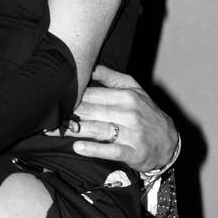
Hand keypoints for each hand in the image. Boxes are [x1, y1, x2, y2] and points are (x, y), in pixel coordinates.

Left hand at [52, 65, 178, 172]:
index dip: (72, 96)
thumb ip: (111, 77)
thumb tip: (90, 64)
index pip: (92, 94)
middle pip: (92, 111)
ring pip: (98, 129)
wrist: (170, 142)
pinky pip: (111, 151)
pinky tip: (78, 147)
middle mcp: (129, 114)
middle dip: (69, 113)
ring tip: (54, 130)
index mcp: (126, 96)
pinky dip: (94, 149)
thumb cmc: (147, 113)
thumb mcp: (135, 90)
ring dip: (75, 130)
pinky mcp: (133, 153)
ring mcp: (132, 134)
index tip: (52, 97)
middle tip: (47, 114)